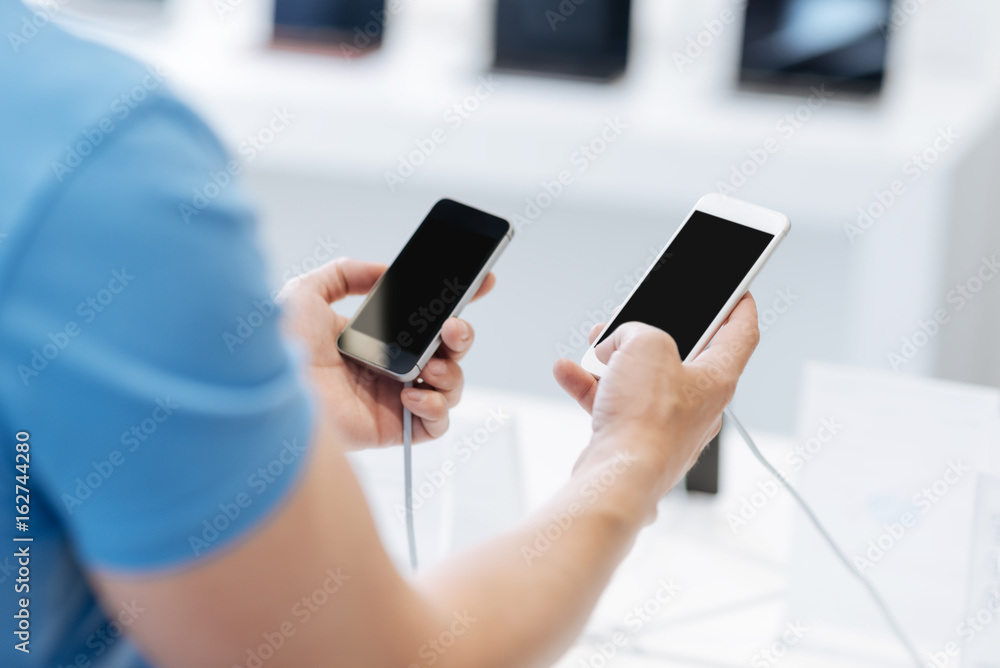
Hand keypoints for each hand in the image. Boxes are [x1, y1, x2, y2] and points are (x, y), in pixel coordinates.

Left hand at [278, 258, 495, 448]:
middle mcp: (389, 368)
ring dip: (453, 372)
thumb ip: (347, 272)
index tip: (479, 284)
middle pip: (448, 352)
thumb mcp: (307, 291)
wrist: (273, 393)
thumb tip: (385, 271)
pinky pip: (437, 423)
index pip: (425, 321)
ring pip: (451, 386)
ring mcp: (394, 398)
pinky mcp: (394, 427)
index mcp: (374, 337)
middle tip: (452, 328)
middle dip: (462, 336)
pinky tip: (412, 394)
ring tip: (430, 366)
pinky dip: (436, 407)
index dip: (456, 303)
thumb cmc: (281, 348)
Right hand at [553, 294, 759, 503]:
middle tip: (629, 319)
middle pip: (680, 355)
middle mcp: (698, 404)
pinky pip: (613, 404)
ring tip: (593, 348)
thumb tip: (616, 346)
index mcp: (717, 378)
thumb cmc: (646, 418)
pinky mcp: (635, 440)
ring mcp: (665, 426)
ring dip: (612, 360)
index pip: (741, 334)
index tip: (739, 292)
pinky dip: (591, 387)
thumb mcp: (645, 343)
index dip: (740, 307)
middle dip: (647, 333)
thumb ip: (635, 331)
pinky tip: (569, 372)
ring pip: (640, 379)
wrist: (619, 475)